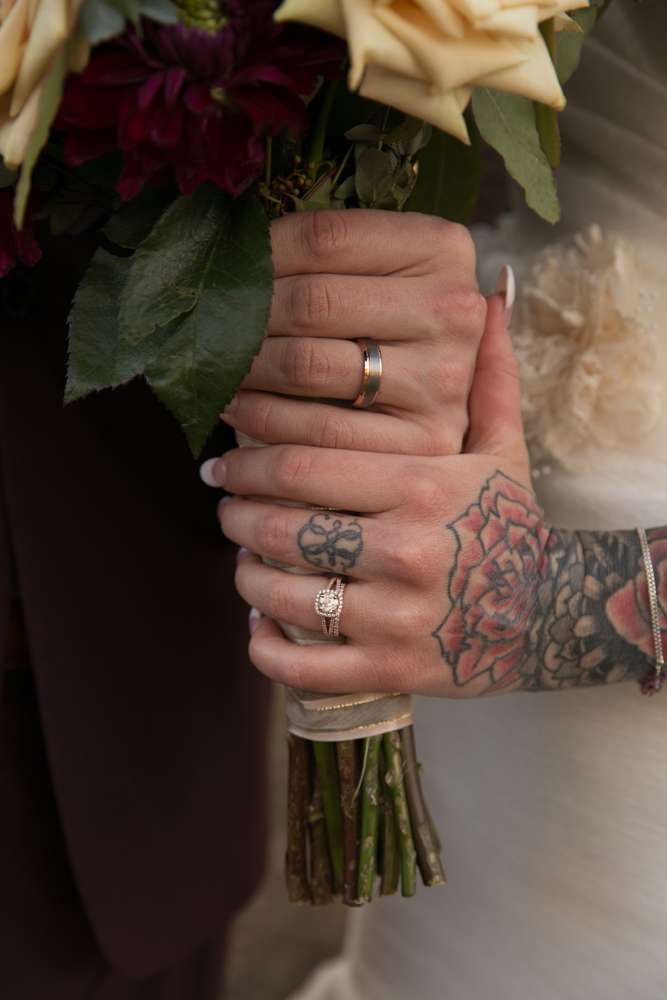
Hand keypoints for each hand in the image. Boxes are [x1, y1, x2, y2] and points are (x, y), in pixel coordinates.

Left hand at [213, 298, 538, 697]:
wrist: (553, 613)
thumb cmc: (511, 522)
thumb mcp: (505, 448)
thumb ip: (488, 378)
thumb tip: (489, 298)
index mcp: (424, 487)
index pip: (303, 467)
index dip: (248, 461)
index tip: (225, 460)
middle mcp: (408, 552)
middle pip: (282, 529)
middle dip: (236, 515)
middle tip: (223, 504)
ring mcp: (398, 619)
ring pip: (285, 595)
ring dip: (246, 575)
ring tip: (241, 558)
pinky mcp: (390, 671)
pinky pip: (303, 666)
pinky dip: (266, 647)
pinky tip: (258, 623)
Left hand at [220, 209, 488, 456]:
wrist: (441, 421)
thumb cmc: (390, 330)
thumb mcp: (380, 276)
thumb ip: (327, 256)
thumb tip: (229, 247)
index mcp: (442, 247)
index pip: (326, 237)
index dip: (260, 252)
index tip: (227, 268)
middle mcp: (454, 309)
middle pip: (312, 302)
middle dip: (245, 314)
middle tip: (209, 325)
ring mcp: (443, 379)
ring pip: (307, 365)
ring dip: (244, 368)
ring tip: (217, 366)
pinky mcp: (422, 440)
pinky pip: (317, 430)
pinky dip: (260, 420)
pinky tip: (235, 409)